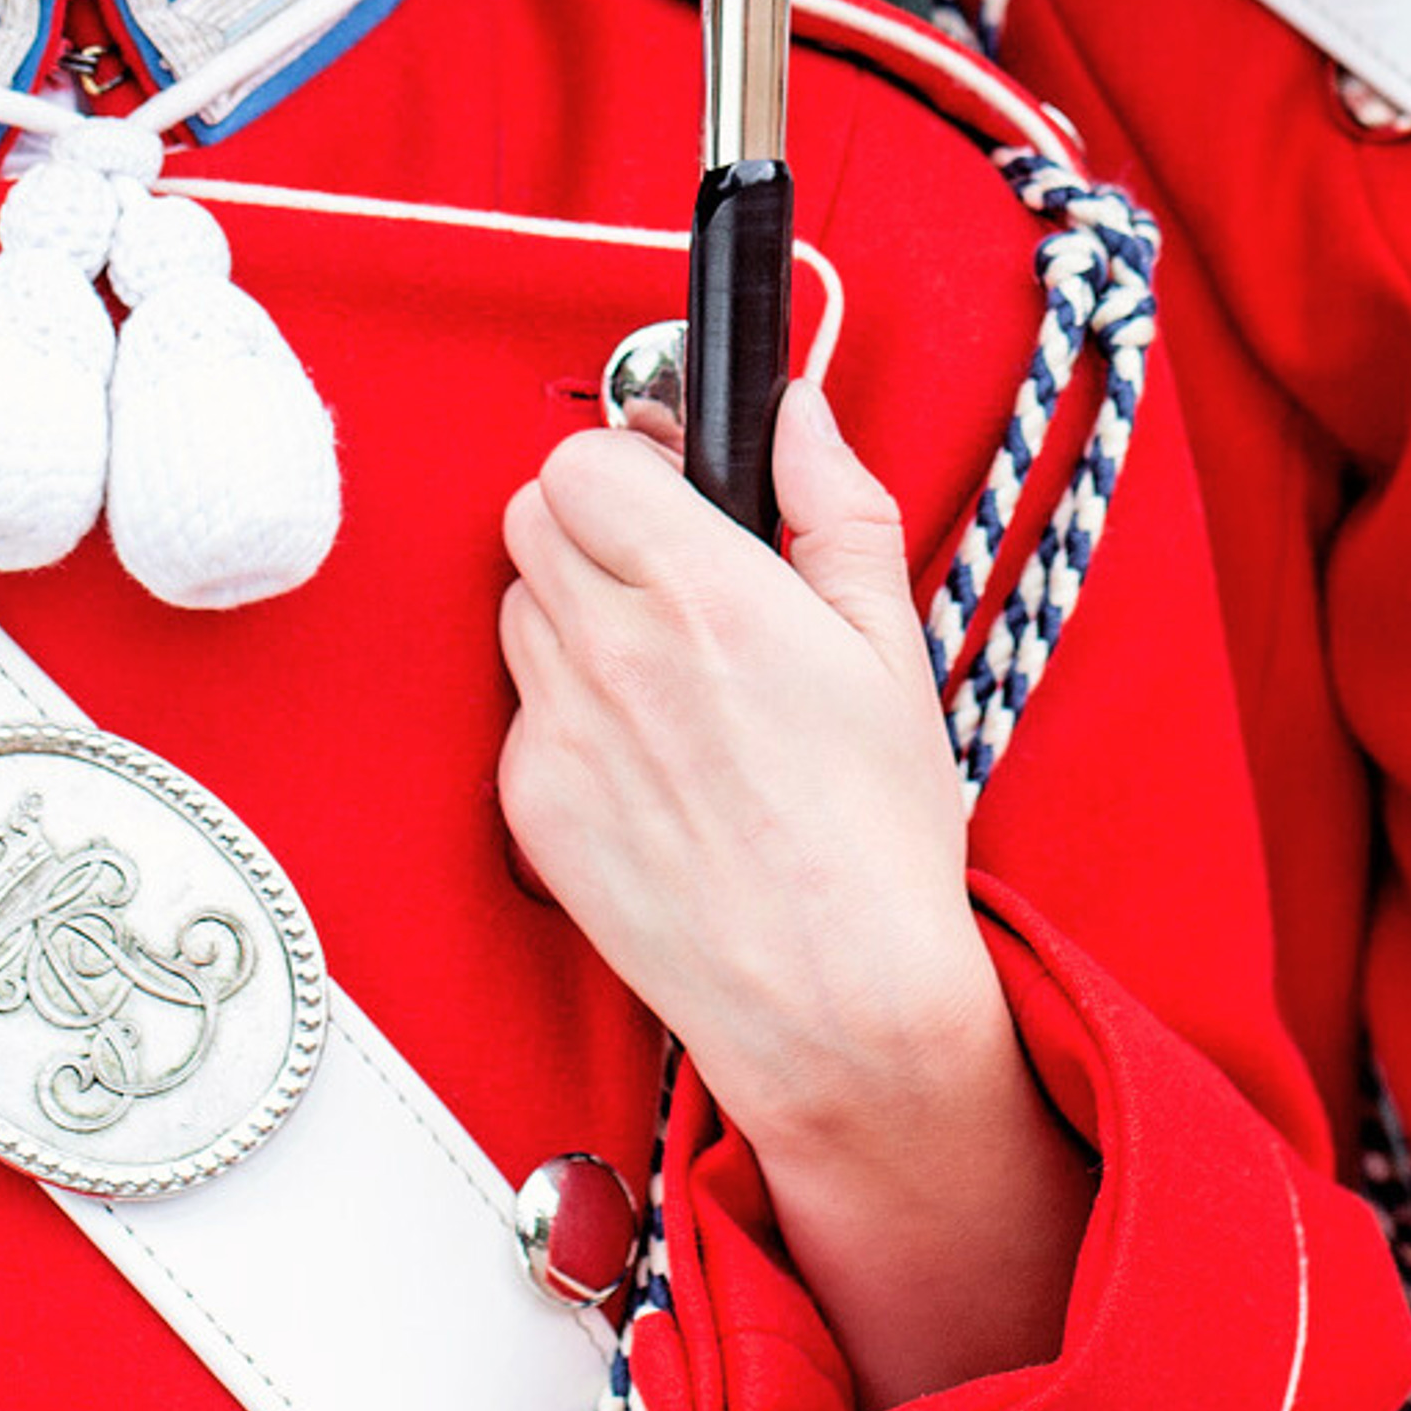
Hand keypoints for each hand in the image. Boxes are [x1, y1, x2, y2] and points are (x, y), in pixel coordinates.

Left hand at [499, 379, 1093, 1401]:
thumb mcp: (894, 641)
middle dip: (594, 522)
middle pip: (530, 518)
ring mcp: (558, 736)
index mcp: (706, 593)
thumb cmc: (879, 829)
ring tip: (665, 665)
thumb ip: (835, 503)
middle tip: (669, 566)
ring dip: (572, 607)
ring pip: (517, 607)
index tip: (674, 487)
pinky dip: (565, 707)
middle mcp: (613, 653)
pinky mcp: (530, 810)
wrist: (835, 999)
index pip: (580, 461)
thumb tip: (796, 411)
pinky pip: (519, 709)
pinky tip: (647, 751)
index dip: (628, 461)